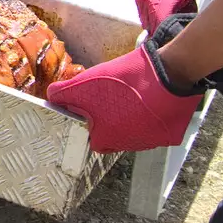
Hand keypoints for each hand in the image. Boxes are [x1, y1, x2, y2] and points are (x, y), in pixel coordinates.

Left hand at [48, 25, 200, 153]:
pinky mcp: (170, 136)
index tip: (95, 106)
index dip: (92, 120)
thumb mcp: (84, 82)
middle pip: (114, 135)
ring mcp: (151, 143)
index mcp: (106, 139)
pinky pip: (155, 127)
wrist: (169, 76)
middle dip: (112, 119)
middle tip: (114, 98)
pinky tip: (151, 98)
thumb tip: (52, 96)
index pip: (93, 138)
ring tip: (133, 95)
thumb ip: (62, 93)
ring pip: (135, 132)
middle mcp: (128, 146)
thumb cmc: (124, 82)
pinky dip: (152, 116)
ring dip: (132, 117)